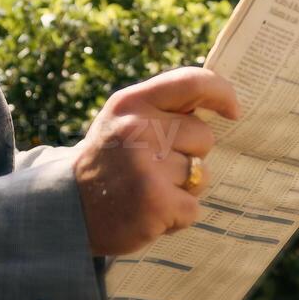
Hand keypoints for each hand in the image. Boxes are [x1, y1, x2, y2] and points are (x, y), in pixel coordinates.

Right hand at [71, 67, 240, 256]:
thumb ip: (162, 108)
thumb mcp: (123, 120)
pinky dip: (177, 217)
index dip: (221, 93)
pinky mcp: (156, 202)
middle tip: (154, 168)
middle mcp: (138, 129)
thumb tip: (220, 102)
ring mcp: (147, 166)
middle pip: (203, 136)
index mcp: (131, 103)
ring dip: (182, 189)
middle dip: (190, 155)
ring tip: (147, 191)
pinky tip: (148, 213)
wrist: (65, 210)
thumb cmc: (107, 161)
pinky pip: (193, 207)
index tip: (234, 110)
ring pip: (201, 174)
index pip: (191, 82)